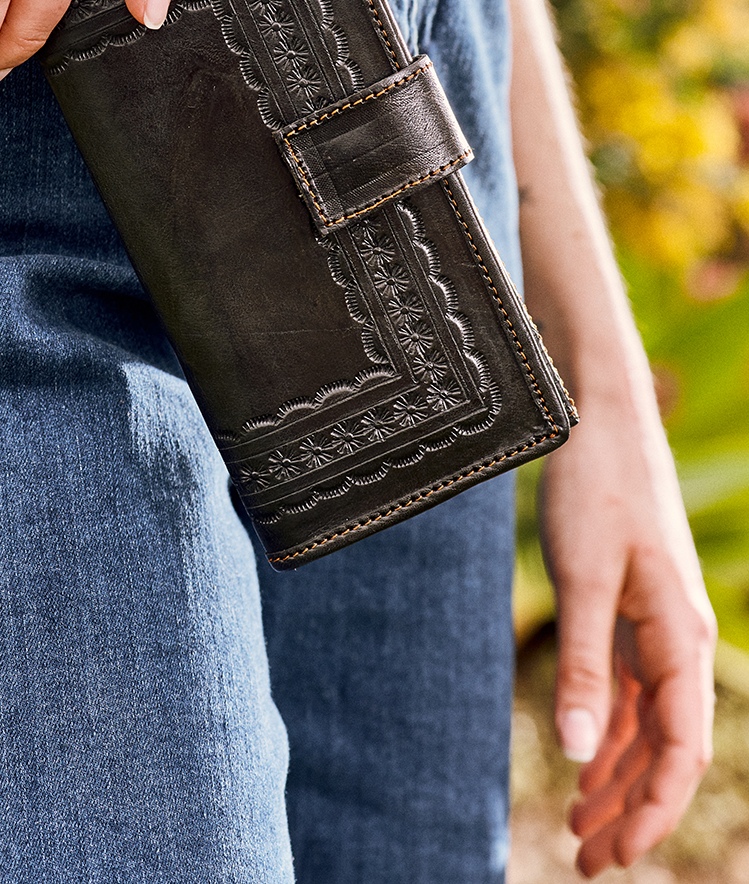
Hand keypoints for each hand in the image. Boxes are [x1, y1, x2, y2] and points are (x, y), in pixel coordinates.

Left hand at [540, 390, 716, 876]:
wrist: (596, 412)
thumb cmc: (595, 486)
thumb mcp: (582, 577)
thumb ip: (580, 665)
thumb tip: (572, 755)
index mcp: (680, 635)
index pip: (680, 751)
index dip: (651, 811)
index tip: (614, 858)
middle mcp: (678, 635)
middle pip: (664, 746)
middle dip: (628, 807)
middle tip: (583, 859)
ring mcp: (657, 619)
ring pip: (645, 719)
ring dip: (614, 772)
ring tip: (577, 824)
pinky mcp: (631, 602)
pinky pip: (627, 684)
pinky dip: (605, 725)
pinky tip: (582, 755)